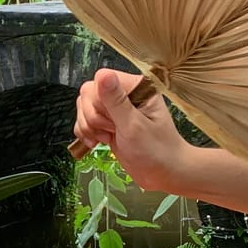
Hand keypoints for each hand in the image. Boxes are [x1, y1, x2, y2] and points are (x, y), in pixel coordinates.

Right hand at [73, 69, 191, 193]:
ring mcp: (115, 109)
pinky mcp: (108, 122)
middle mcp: (124, 94)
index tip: (112, 120)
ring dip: (89, 126)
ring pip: (84, 107)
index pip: (101, 79)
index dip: (99, 101)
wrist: (163, 173)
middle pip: (89, 93)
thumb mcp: (133, 126)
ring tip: (107, 137)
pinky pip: (84, 120)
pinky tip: (98, 142)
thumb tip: (103, 74)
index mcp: (135, 87)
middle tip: (111, 131)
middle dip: (93, 116)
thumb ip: (116, 100)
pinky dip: (86, 132)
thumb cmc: (156, 151)